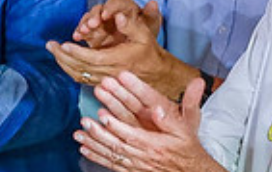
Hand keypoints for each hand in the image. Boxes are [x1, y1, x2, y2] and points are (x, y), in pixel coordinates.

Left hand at [48, 2, 190, 98]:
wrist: (155, 72)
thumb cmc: (148, 50)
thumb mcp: (144, 35)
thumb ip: (131, 25)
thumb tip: (118, 16)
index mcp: (118, 61)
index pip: (93, 59)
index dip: (77, 53)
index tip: (64, 44)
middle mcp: (109, 73)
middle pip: (81, 68)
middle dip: (63, 56)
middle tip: (50, 44)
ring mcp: (105, 80)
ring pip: (79, 75)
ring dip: (63, 63)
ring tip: (52, 50)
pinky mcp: (101, 82)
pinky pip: (81, 78)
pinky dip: (69, 70)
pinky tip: (61, 60)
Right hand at [73, 0, 151, 47]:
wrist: (141, 52)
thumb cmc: (147, 36)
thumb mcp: (152, 26)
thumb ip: (151, 15)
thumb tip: (152, 3)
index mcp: (126, 7)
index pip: (117, 2)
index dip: (110, 7)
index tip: (106, 15)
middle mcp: (111, 12)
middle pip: (99, 9)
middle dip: (93, 16)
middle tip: (91, 25)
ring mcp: (100, 22)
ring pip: (89, 19)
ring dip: (84, 24)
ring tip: (82, 32)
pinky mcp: (93, 32)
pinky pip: (83, 30)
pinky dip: (79, 32)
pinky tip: (76, 37)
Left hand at [75, 72, 219, 171]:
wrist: (192, 171)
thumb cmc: (188, 146)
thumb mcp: (188, 127)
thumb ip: (176, 114)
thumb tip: (159, 107)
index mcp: (156, 144)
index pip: (134, 132)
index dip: (117, 124)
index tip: (103, 113)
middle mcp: (145, 155)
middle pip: (118, 144)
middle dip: (100, 132)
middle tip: (85, 121)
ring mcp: (138, 164)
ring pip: (113, 155)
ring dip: (95, 143)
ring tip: (79, 133)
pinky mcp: (134, 170)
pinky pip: (112, 164)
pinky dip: (97, 157)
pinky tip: (85, 148)